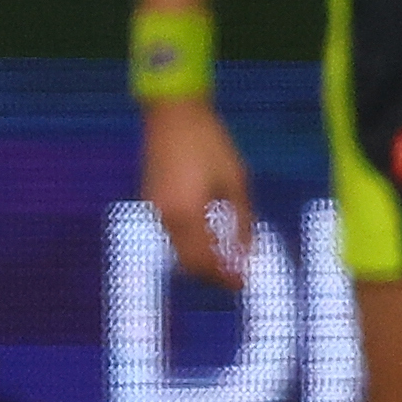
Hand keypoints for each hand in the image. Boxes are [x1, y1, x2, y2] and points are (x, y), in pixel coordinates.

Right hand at [141, 100, 252, 290]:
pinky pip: (173, 234)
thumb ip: (241, 221)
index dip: (224, 277)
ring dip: (202, 259)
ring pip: (178, 250)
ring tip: (231, 257)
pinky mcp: (152, 202)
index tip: (244, 283)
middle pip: (188, 263)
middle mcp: (166, 217)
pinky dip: (192, 243)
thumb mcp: (236, 183)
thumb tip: (249, 252)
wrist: (173, 117)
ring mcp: (155, 210)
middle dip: (213, 274)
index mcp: (187, 214)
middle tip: (239, 276)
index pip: (204, 261)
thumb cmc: (210, 144)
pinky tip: (213, 237)